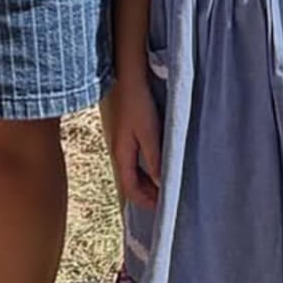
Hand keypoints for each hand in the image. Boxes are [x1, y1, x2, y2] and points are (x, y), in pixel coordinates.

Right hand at [112, 74, 162, 211]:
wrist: (125, 75)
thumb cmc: (137, 103)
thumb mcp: (149, 134)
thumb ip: (155, 160)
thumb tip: (161, 185)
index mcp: (121, 154)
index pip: (131, 189)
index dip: (146, 201)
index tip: (163, 207)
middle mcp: (116, 150)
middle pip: (129, 181)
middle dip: (146, 193)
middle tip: (165, 197)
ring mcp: (118, 140)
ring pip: (131, 169)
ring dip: (145, 180)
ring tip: (162, 181)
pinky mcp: (122, 131)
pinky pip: (131, 158)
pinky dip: (143, 167)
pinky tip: (153, 161)